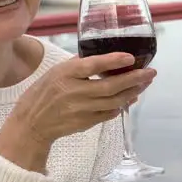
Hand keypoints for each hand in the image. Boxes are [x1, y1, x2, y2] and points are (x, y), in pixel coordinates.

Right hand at [11, 53, 154, 142]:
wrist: (31, 124)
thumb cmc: (43, 93)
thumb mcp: (56, 72)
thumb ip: (79, 65)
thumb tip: (105, 56)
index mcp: (65, 75)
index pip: (93, 66)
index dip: (113, 61)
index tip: (130, 57)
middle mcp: (74, 92)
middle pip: (110, 86)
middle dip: (134, 79)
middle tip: (151, 72)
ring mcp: (81, 110)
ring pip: (114, 101)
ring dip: (133, 92)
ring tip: (145, 83)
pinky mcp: (85, 123)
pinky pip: (109, 114)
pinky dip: (122, 105)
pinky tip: (131, 97)